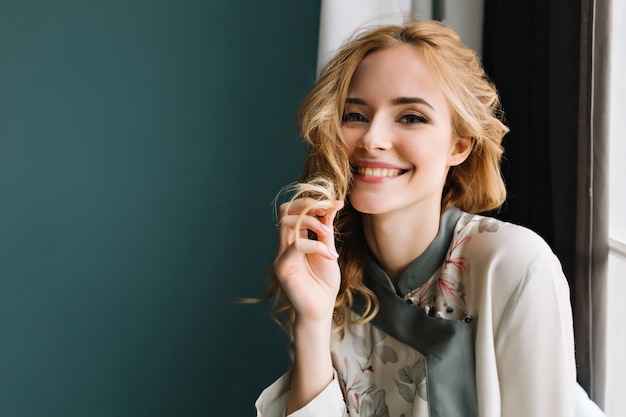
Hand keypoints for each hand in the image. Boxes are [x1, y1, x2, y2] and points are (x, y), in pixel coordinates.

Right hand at [273, 198, 343, 323]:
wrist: (320, 310)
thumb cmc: (324, 284)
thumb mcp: (329, 251)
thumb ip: (326, 231)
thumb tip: (331, 207)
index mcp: (294, 240)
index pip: (295, 210)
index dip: (314, 202)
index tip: (336, 203)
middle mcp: (284, 245)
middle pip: (286, 211)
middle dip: (307, 205)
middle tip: (327, 210)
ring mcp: (281, 256)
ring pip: (287, 223)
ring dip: (310, 221)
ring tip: (328, 232)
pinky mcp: (282, 268)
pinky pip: (296, 246)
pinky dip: (315, 245)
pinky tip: (330, 255)